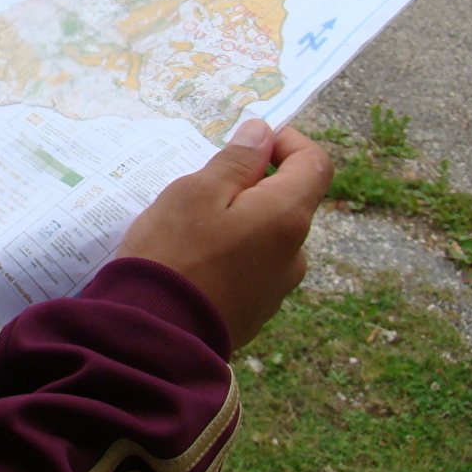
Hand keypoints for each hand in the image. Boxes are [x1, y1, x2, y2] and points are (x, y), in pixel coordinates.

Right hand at [115, 120, 332, 350]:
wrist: (155, 337)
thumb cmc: (173, 254)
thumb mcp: (197, 192)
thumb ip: (236, 160)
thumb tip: (262, 134)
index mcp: (287, 217)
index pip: (316, 163)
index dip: (289, 142)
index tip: (251, 141)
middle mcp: (294, 254)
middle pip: (287, 201)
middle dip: (251, 185)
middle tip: (201, 189)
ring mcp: (277, 288)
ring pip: (266, 235)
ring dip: (238, 221)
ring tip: (188, 230)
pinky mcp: (255, 311)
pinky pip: (251, 267)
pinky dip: (230, 253)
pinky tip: (190, 262)